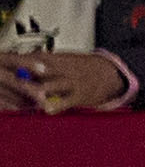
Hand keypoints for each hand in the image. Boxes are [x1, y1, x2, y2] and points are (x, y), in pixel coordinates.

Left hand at [0, 51, 127, 112]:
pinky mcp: (80, 96)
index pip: (33, 57)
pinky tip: (48, 109)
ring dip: (40, 88)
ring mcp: (72, 82)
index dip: (17, 60)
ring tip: (30, 91)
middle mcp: (63, 69)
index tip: (4, 61)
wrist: (111, 75)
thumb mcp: (64, 60)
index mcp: (57, 59)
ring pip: (53, 85)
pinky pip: (67, 101)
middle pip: (40, 69)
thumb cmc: (82, 69)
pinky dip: (57, 106)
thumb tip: (17, 62)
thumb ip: (43, 62)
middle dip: (25, 72)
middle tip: (13, 77)